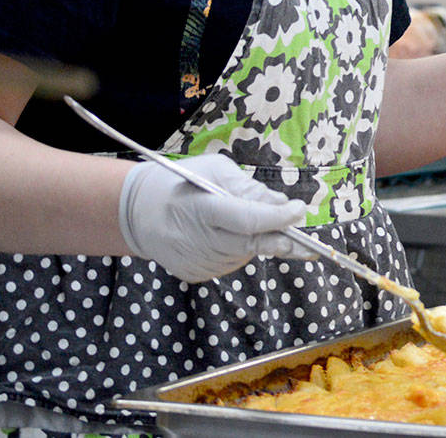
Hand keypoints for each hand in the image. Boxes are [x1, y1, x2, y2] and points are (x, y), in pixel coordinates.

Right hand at [119, 153, 310, 282]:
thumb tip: (283, 205)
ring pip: (245, 255)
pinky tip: (228, 236)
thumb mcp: (214, 171)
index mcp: (203, 208)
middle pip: (252, 245)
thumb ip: (249, 188)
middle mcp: (200, 239)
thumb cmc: (182, 183)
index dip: (278, 218)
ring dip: (260, 242)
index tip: (299, 210)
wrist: (138, 213)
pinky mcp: (196, 274)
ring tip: (251, 224)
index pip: (249, 220)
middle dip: (283, 241)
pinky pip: (232, 262)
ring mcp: (197, 261)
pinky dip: (241, 250)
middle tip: (307, 241)